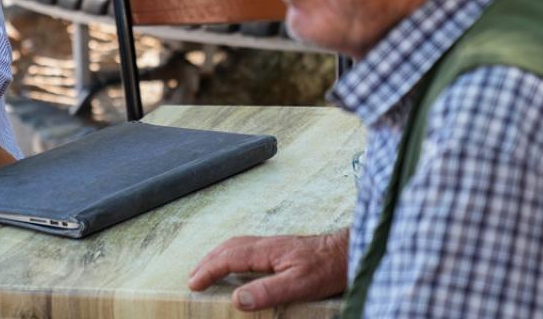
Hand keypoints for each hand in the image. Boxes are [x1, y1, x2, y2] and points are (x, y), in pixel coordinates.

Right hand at [188, 230, 348, 311]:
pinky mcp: (282, 248)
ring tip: (207, 269)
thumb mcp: (299, 285)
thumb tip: (237, 299)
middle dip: (207, 262)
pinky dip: (232, 254)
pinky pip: (248, 247)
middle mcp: (267, 244)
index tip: (193, 284)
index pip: (228, 258)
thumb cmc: (328, 268)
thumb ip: (268, 291)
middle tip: (193, 279)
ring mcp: (274, 244)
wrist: (349, 252)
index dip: (208, 271)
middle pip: (229, 247)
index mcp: (266, 251)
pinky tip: (237, 264)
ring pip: (237, 245)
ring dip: (218, 256)